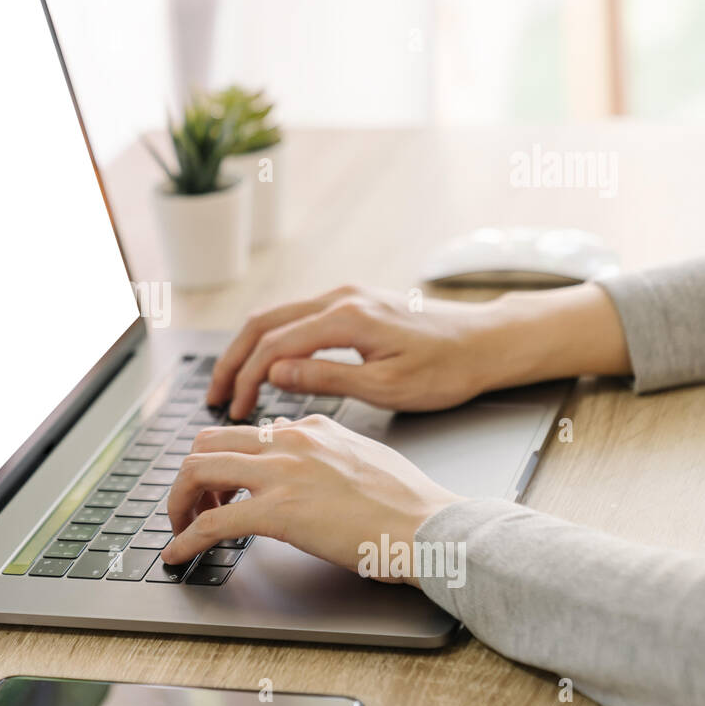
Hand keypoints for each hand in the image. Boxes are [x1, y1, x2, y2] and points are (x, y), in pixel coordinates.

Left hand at [160, 415, 458, 583]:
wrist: (431, 527)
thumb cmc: (411, 505)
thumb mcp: (366, 456)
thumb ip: (330, 452)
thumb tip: (310, 464)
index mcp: (312, 427)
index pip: (246, 432)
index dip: (223, 462)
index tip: (220, 488)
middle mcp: (290, 440)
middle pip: (208, 442)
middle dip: (190, 476)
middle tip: (192, 507)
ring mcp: (282, 472)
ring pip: (198, 469)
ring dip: (178, 501)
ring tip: (180, 529)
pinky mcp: (278, 510)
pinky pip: (211, 522)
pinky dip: (185, 538)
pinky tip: (177, 554)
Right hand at [206, 283, 631, 418]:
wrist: (488, 341)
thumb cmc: (447, 368)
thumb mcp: (386, 386)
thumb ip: (325, 377)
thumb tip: (274, 373)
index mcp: (345, 318)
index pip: (274, 345)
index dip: (247, 379)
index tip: (234, 410)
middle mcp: (339, 298)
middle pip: (262, 323)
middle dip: (233, 360)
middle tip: (216, 397)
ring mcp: (345, 296)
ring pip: (276, 317)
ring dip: (249, 350)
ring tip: (234, 385)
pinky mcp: (353, 303)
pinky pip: (297, 317)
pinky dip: (272, 341)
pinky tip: (268, 367)